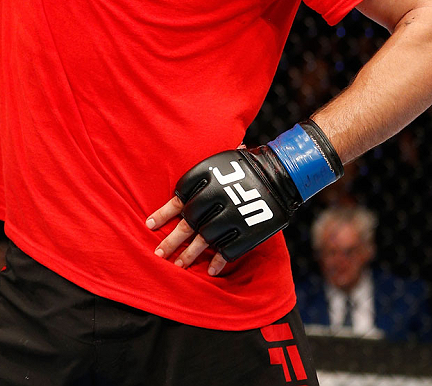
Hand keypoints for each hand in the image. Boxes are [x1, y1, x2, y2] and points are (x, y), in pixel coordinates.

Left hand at [153, 124, 342, 265]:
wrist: (282, 174)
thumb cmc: (247, 163)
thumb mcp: (222, 160)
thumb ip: (201, 175)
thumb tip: (181, 185)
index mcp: (207, 178)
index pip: (178, 200)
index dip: (163, 214)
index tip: (149, 225)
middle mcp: (216, 198)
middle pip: (187, 224)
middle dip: (171, 240)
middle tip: (158, 253)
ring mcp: (231, 217)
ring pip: (203, 241)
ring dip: (188, 255)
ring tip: (177, 266)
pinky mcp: (246, 232)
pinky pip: (227, 251)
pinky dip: (217, 261)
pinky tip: (209, 270)